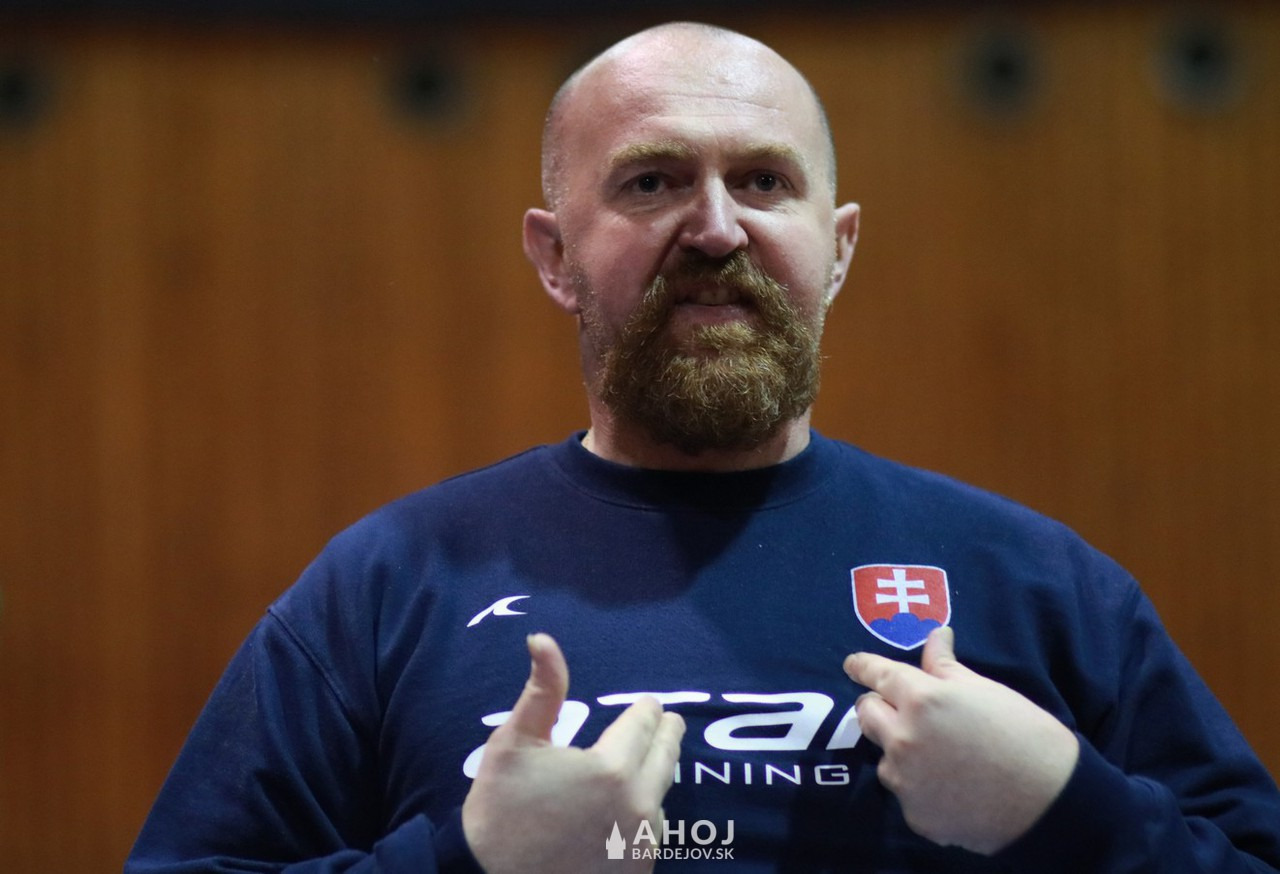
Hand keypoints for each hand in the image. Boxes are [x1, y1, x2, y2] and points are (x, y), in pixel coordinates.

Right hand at [462, 633, 685, 872]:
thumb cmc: (499, 812)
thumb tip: (543, 639)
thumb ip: (541, 690)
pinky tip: (632, 808)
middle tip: (669, 722)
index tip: (650, 704)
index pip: (644, 724)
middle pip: (666, 757)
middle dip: (665, 735)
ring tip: (650, 762)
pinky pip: (652, 832)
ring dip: (657, 776)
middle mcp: (639, 805)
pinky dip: (645, 814)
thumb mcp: (513, 743)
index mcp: (612, 768)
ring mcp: (642, 843)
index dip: (646, 709)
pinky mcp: (638, 871)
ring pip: (662, 796)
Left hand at [844, 627, 1078, 854]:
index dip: (862, 666)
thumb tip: (935, 636)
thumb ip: (946, 667)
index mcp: (921, 699)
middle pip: (866, 713)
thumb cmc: (1026, 735)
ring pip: (884, 754)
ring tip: (939, 753)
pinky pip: (904, 790)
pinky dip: (919, 784)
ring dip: (899, 748)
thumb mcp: (986, 691)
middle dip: (879, 706)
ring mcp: (905, 780)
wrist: (1051, 803)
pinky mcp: (914, 814)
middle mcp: (903, 738)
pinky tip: (949, 784)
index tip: (852, 664)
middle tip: (904, 709)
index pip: (877, 674)